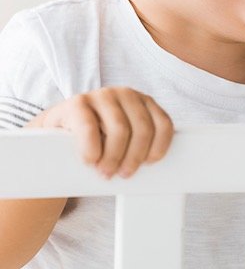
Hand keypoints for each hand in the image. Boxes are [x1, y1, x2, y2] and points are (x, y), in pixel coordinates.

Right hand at [27, 87, 173, 178]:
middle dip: (134, 156)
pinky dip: (92, 147)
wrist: (58, 130)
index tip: (149, 164)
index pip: (163, 123)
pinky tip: (90, 160)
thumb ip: (139, 145)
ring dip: (114, 156)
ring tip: (106, 172)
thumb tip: (157, 174)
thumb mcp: (123, 138)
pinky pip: (90, 126)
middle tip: (123, 174)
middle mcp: (126, 94)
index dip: (159, 146)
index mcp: (143, 102)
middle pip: (143, 128)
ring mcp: (102, 95)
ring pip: (120, 129)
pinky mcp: (78, 102)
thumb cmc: (97, 139)